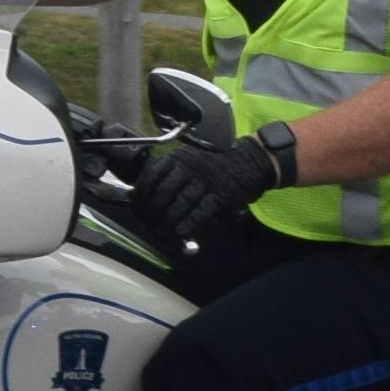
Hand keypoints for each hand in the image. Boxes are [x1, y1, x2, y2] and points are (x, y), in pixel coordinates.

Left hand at [131, 121, 295, 260]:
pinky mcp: (221, 195)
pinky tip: (180, 233)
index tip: (137, 210)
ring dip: (167, 223)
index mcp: (178, 157)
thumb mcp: (190, 158)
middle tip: (150, 226)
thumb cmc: (218, 163)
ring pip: (178, 206)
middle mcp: (189, 167)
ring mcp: (205, 181)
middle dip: (152, 215)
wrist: (252, 160)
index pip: (150, 178)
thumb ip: (170, 173)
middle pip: (161, 195)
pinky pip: (199, 212)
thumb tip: (145, 194)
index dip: (140, 198)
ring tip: (162, 233)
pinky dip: (188, 225)